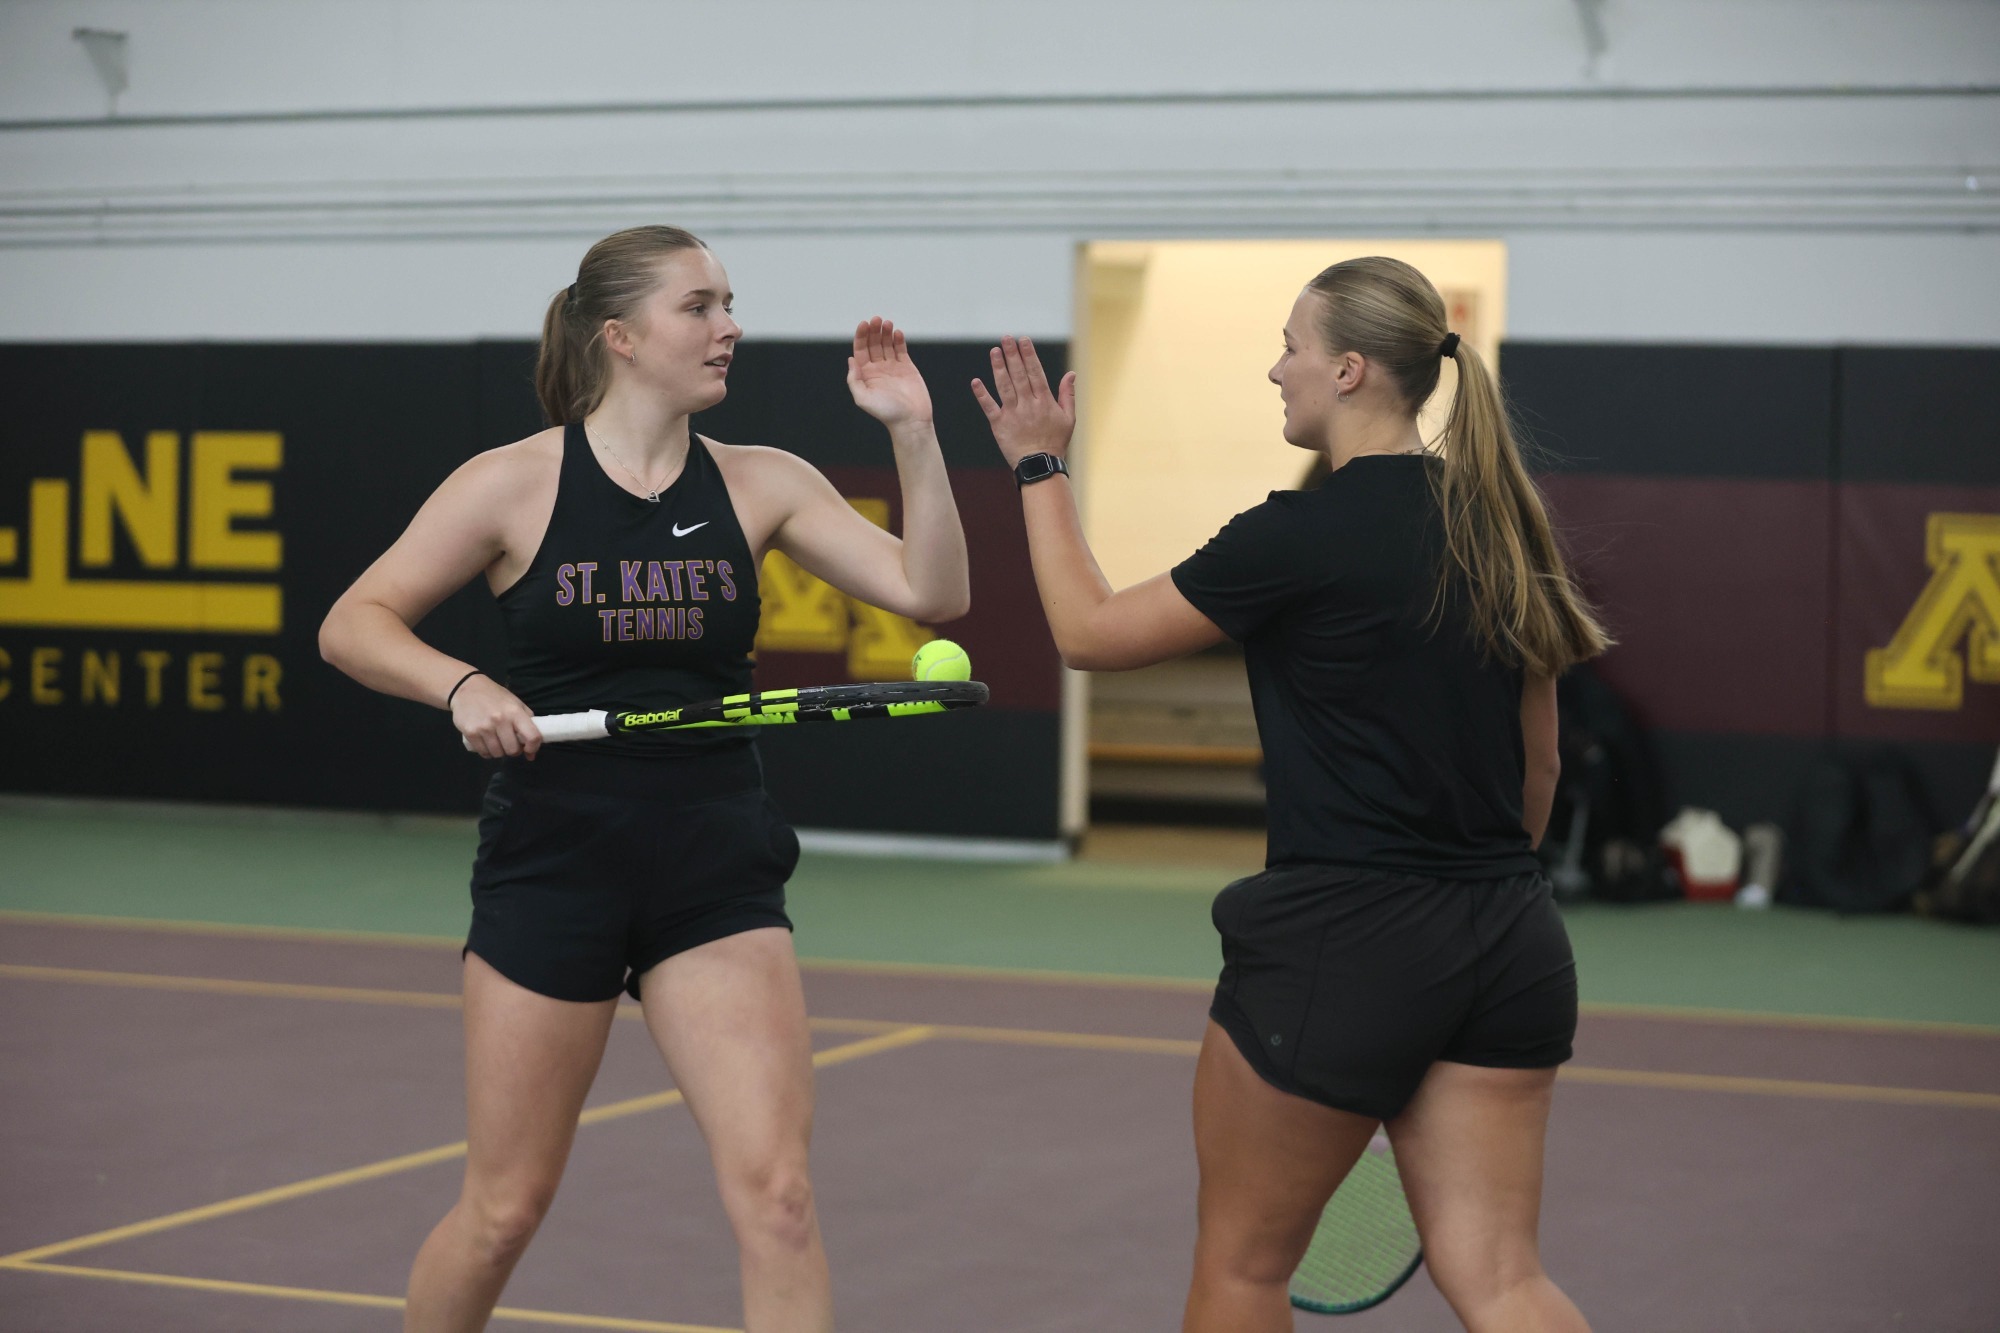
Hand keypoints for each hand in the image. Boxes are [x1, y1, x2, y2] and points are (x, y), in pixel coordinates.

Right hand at [452, 674, 542, 759]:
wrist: (466, 688)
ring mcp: (484, 728)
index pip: (532, 736)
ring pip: (498, 754)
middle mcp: (500, 720)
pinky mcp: (470, 733)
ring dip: (499, 751)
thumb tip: (533, 749)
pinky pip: (484, 753)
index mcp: (515, 712)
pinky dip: (487, 752)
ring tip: (497, 742)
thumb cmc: (494, 696)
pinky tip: (487, 743)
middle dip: (514, 750)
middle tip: (510, 743)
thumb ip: (527, 721)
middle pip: (513, 750)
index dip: (533, 747)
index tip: (529, 750)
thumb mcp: (515, 703)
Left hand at [846, 317, 933, 427]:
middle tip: (877, 319)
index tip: (864, 324)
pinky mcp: (907, 367)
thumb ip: (854, 380)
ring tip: (888, 323)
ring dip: (886, 332)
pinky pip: (901, 350)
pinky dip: (899, 340)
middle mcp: (878, 369)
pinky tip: (897, 333)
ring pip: (887, 344)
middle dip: (874, 331)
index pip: (861, 350)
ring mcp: (893, 367)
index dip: (861, 336)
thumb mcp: (863, 398)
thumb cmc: (887, 413)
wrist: (911, 421)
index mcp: (865, 374)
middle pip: (873, 344)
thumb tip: (850, 359)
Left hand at [971, 335, 1075, 466]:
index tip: (1023, 340)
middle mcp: (1028, 405)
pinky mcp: (999, 425)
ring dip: (998, 368)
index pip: (1035, 373)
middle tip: (1006, 338)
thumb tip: (1071, 374)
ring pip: (1004, 386)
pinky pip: (989, 407)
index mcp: (1044, 401)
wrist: (1039, 466)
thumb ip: (1068, 394)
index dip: (1028, 355)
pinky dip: (982, 395)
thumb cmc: (1055, 442)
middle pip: (1019, 375)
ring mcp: (1013, 414)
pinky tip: (976, 381)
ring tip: (994, 351)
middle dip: (1012, 355)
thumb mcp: (1069, 418)